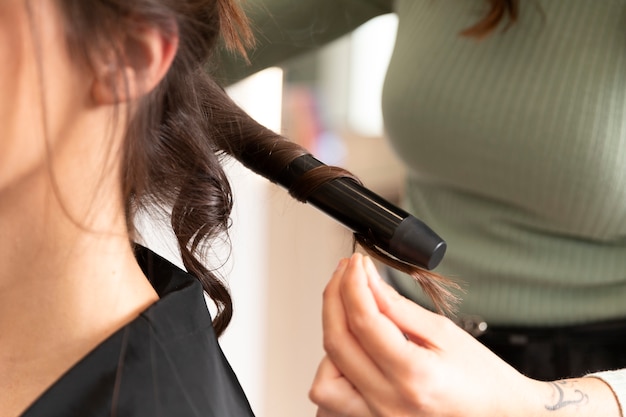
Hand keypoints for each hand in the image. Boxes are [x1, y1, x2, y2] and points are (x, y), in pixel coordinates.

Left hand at [309, 254, 619, 416]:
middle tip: (346, 277)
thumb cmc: (482, 381)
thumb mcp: (444, 334)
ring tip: (351, 322)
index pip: (364, 321)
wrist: (500, 416)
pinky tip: (348, 357)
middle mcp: (389, 404)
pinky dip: (332, 378)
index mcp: (414, 376)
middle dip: (334, 299)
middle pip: (337, 344)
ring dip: (331, 343)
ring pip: (324, 382)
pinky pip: (331, 405)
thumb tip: (367, 281)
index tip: (355, 264)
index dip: (353, 284)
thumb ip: (398, 308)